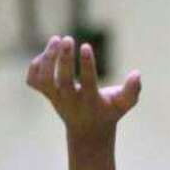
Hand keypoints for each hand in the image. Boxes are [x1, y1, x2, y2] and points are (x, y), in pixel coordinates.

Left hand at [26, 36, 140, 137]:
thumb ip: (132, 91)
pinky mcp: (47, 94)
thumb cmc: (108, 111)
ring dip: (47, 58)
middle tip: (68, 39)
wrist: (87, 130)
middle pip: (62, 81)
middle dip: (64, 59)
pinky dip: (35, 66)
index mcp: (90, 101)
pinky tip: (47, 55)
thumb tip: (137, 74)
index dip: (87, 65)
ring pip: (44, 80)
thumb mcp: (124, 104)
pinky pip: (33, 81)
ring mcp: (55, 98)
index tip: (86, 46)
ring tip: (57, 39)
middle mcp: (70, 100)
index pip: (88, 83)